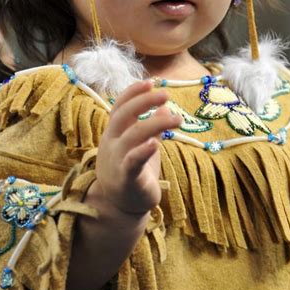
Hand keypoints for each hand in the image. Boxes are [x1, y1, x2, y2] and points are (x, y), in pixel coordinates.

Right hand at [94, 80, 180, 216]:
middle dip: (143, 102)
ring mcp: (117, 160)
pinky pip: (132, 162)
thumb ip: (150, 125)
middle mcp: (112, 143)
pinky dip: (142, 151)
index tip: (150, 82)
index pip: (119, 106)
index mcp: (114, 133)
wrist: (119, 207)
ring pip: (132, 135)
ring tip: (177, 119)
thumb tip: (165, 106)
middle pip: (123, 115)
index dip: (133, 92)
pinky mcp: (127, 178)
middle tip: (164, 94)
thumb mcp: (141, 144)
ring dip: (156, 123)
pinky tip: (155, 143)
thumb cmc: (132, 171)